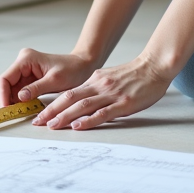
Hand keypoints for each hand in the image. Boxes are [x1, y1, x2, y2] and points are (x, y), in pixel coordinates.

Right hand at [0, 49, 95, 105]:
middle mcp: (23, 63)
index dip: (3, 94)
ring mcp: (26, 70)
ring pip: (13, 89)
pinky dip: (23, 100)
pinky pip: (21, 91)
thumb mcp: (54, 81)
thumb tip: (19, 97)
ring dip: (16, 101)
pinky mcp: (30, 78)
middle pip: (7, 84)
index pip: (5, 78)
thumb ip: (35, 88)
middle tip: (14, 114)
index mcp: (26, 59)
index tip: (7, 109)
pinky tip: (27, 108)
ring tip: (22, 113)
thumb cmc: (72, 69)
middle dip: (9, 99)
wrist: (82, 66)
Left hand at [31, 54, 172, 130]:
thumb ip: (97, 87)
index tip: (40, 115)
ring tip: (51, 125)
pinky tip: (78, 126)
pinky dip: (88, 120)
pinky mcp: (123, 103)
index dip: (52, 105)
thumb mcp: (110, 77)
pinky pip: (102, 112)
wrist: (155, 66)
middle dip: (52, 111)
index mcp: (95, 80)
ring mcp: (111, 94)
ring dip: (64, 116)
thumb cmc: (135, 75)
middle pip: (70, 98)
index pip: (68, 93)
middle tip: (37, 123)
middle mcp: (99, 86)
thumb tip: (82, 100)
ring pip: (82, 105)